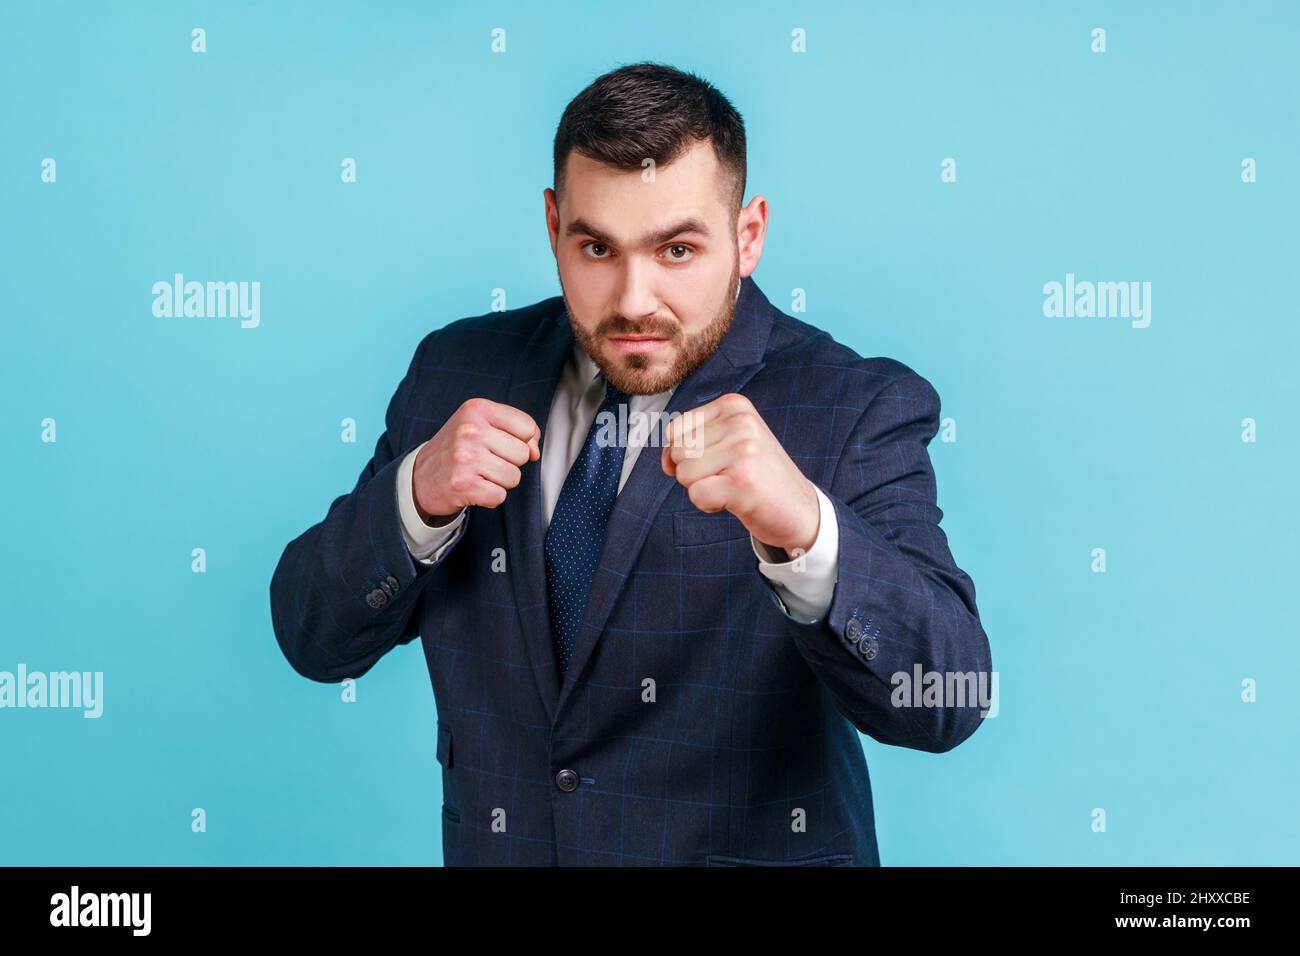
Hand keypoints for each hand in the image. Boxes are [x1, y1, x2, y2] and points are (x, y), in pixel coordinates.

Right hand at [412, 398, 540, 519]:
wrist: (419, 477)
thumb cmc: (457, 450)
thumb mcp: (481, 426)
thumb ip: (516, 431)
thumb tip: (535, 452)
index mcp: (476, 409)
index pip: (527, 426)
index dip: (523, 441)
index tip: (503, 445)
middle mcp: (470, 429)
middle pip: (522, 454)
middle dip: (509, 463)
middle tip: (485, 461)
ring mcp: (465, 457)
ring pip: (514, 477)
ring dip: (500, 481)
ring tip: (479, 474)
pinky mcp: (463, 484)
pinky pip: (499, 496)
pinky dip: (490, 498)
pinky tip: (473, 488)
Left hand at [660, 392, 818, 554]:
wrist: (800, 509)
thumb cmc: (758, 476)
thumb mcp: (730, 441)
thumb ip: (692, 441)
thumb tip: (666, 462)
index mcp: (735, 405)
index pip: (676, 429)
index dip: (685, 454)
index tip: (718, 461)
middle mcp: (741, 422)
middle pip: (678, 452)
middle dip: (694, 473)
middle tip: (728, 476)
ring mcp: (743, 450)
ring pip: (684, 474)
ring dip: (703, 488)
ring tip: (733, 486)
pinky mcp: (742, 481)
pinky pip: (696, 495)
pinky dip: (709, 505)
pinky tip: (736, 500)